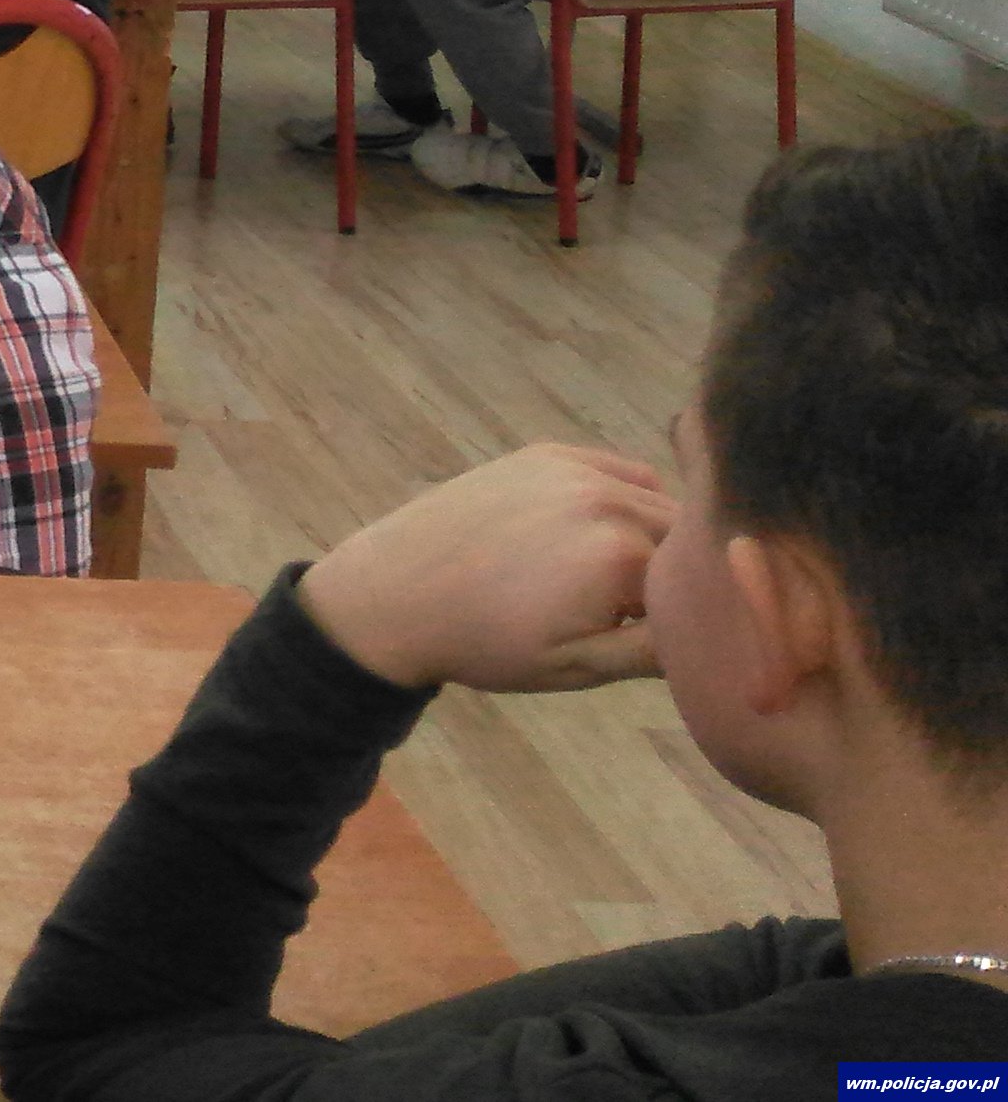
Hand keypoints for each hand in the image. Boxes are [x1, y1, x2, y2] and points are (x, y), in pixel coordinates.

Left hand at [296, 444, 673, 692]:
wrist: (393, 595)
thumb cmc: (485, 643)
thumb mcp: (579, 666)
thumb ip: (660, 649)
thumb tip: (726, 634)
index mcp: (620, 554)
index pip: (706, 580)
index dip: (695, 609)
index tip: (667, 629)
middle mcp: (605, 498)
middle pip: (687, 536)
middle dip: (677, 572)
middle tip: (634, 608)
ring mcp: (573, 468)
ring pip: (659, 501)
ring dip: (653, 534)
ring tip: (605, 576)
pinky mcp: (544, 453)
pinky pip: (620, 471)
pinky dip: (625, 499)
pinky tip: (596, 535)